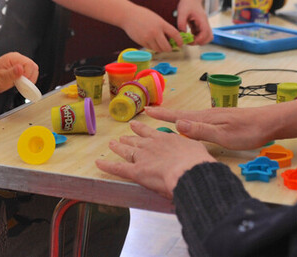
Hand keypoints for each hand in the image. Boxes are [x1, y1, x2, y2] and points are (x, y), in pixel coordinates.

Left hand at [0, 52, 38, 93]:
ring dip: (29, 78)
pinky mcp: (19, 67)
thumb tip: (21, 68)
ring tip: (21, 85)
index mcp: (12, 58)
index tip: (21, 82)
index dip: (28, 74)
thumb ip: (12, 73)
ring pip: (32, 69)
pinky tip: (21, 84)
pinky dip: (27, 79)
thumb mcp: (1, 78)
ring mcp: (18, 62)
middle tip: (22, 85)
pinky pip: (29, 72)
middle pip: (33, 66)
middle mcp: (17, 58)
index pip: (29, 64)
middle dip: (30, 77)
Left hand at [95, 120, 215, 198]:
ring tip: (112, 143)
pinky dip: (107, 165)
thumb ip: (189, 149)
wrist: (190, 170)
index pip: (151, 133)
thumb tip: (190, 151)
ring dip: (118, 147)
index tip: (137, 125)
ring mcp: (142, 157)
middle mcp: (151, 145)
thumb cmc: (197, 163)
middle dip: (130, 137)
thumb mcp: (196, 149)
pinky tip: (98, 163)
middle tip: (124, 134)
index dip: (143, 130)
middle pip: (137, 140)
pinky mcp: (136, 171)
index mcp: (166, 139)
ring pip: (126, 151)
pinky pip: (118, 167)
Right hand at [120, 5, 182, 51]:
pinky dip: (154, 47)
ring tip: (161, 44)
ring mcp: (148, 38)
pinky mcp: (142, 42)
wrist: (128, 15)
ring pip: (159, 49)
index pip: (175, 34)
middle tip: (170, 47)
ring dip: (161, 49)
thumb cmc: (143, 15)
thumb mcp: (157, 19)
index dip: (179, 41)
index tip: (180, 43)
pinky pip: (151, 48)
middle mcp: (155, 32)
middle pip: (167, 47)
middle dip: (170, 48)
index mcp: (161, 24)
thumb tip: (171, 38)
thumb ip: (164, 27)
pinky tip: (152, 42)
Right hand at [145, 98, 296, 149]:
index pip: (178, 116)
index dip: (162, 114)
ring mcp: (214, 117)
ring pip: (189, 118)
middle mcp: (207, 115)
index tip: (146, 110)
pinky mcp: (221, 121)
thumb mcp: (224, 135)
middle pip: (180, 115)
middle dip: (163, 114)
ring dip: (174, 118)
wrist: (270, 123)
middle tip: (147, 113)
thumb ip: (201, 130)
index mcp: (205, 118)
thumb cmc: (249, 131)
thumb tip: (177, 124)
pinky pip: (198, 121)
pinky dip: (187, 122)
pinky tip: (188, 126)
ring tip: (162, 119)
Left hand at [176, 0, 212, 44]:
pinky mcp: (200, 25)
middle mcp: (204, 23)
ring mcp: (203, 24)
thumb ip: (181, 23)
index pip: (206, 33)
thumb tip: (182, 34)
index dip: (199, 39)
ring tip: (188, 38)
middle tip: (190, 41)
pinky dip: (195, 36)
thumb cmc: (188, 2)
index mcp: (202, 20)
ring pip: (206, 37)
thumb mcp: (182, 12)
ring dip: (198, 40)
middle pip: (209, 37)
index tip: (190, 41)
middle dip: (200, 42)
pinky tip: (188, 33)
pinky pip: (200, 34)